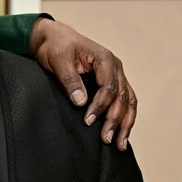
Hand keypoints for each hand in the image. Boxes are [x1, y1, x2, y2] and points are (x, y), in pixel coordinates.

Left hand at [29, 17, 136, 150]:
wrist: (53, 37)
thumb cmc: (55, 46)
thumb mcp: (58, 60)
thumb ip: (70, 80)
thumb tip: (81, 102)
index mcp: (104, 59)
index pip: (109, 87)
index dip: (100, 106)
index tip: (88, 121)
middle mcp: (115, 67)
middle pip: (122, 97)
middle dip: (115, 120)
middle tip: (106, 139)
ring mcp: (115, 75)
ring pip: (128, 101)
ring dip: (125, 123)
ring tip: (119, 144)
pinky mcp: (111, 82)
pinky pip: (124, 101)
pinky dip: (125, 117)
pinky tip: (122, 133)